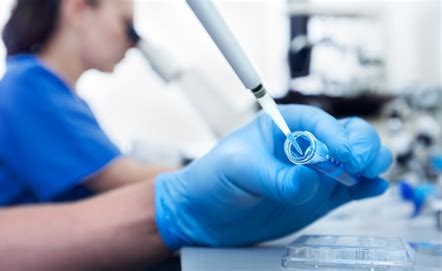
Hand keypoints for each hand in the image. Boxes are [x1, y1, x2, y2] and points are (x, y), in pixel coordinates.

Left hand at [154, 105, 392, 248]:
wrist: (205, 215)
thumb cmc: (213, 180)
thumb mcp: (237, 170)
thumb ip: (273, 176)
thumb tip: (307, 181)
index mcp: (282, 126)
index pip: (318, 122)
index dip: (336, 135)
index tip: (344, 153)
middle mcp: (304, 146)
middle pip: (346, 136)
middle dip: (361, 145)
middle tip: (360, 164)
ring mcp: (314, 173)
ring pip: (355, 160)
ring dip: (370, 163)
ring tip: (371, 174)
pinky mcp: (319, 198)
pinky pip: (350, 189)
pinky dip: (366, 187)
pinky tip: (374, 188)